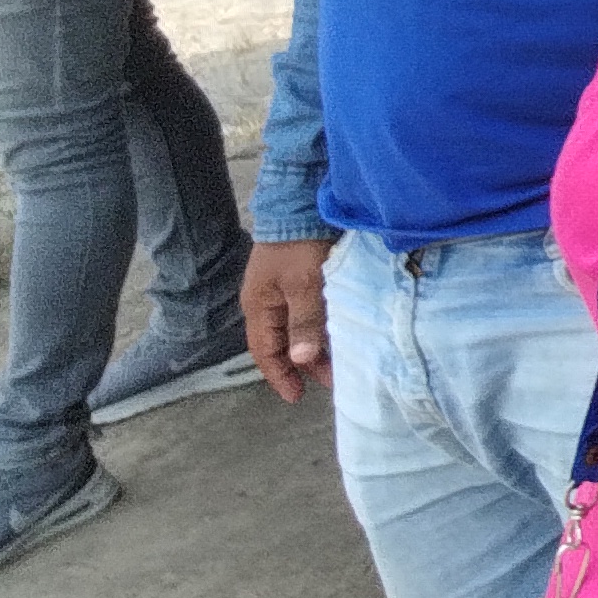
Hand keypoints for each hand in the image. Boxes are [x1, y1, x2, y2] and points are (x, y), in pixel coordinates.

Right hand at [242, 238, 331, 400]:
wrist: (300, 201)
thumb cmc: (299, 244)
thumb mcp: (304, 285)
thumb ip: (303, 322)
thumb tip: (302, 359)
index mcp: (259, 306)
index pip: (265, 351)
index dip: (280, 375)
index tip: (296, 396)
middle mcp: (268, 301)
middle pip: (283, 342)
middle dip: (304, 364)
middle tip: (330, 380)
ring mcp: (283, 289)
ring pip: (298, 328)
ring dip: (315, 345)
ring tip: (338, 361)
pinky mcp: (301, 278)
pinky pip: (308, 312)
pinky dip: (320, 326)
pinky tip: (337, 332)